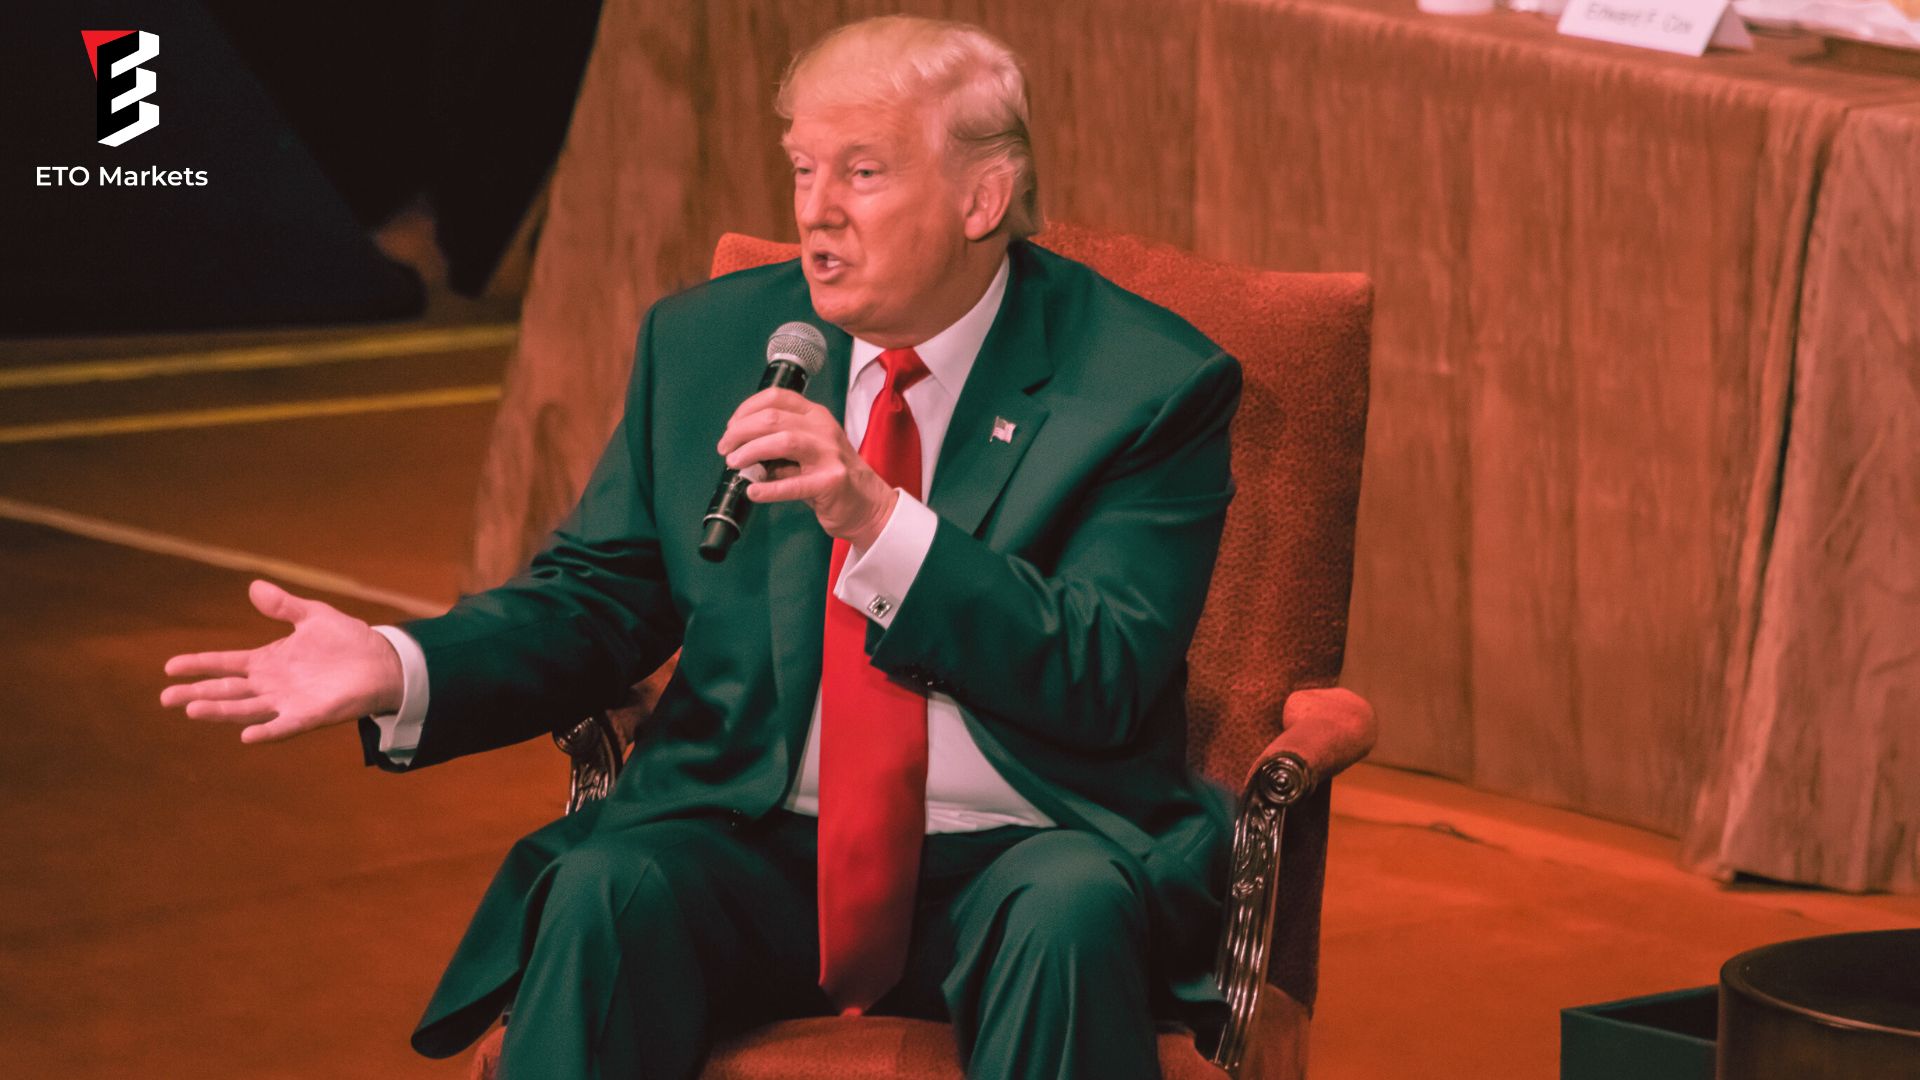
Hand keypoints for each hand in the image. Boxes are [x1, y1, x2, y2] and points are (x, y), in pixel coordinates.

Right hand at [159, 580, 404, 744]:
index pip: (225, 664)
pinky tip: (246, 736)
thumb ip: (283, 606)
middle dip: (197, 693)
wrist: (383, 661)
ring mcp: (288, 702)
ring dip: (220, 711)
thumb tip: (254, 587)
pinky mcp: (309, 716)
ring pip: (246, 709)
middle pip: (226, 690)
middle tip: (165, 697)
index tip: (170, 667)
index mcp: (268, 660)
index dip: (199, 664)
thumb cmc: (348, 640)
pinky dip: (266, 731)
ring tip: (192, 709)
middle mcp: (271, 684)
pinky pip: (283, 726)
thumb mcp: (312, 616)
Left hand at [717, 387, 897, 547]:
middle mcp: (823, 429)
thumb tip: (742, 451)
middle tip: (726, 448)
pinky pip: (794, 484)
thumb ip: (778, 447)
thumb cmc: (834, 476)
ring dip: (751, 450)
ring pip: (783, 440)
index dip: (747, 409)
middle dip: (741, 431)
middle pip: (773, 417)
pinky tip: (754, 491)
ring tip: (735, 463)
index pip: (777, 397)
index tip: (732, 426)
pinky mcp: (831, 482)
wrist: (869, 504)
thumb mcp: (808, 451)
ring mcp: (829, 454)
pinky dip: (769, 488)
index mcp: (815, 416)